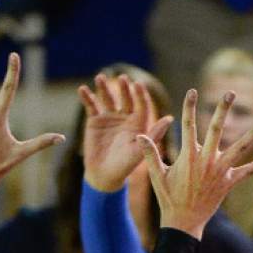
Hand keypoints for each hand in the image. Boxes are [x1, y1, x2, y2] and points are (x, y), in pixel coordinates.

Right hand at [80, 74, 171, 192]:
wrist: (104, 175)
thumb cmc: (125, 166)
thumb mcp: (140, 151)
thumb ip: (154, 134)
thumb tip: (170, 118)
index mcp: (138, 123)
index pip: (141, 105)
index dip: (140, 95)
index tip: (138, 84)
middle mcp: (125, 117)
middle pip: (125, 99)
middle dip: (124, 89)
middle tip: (123, 79)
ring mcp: (110, 117)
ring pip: (108, 99)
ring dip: (104, 88)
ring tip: (100, 77)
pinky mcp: (95, 120)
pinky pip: (91, 106)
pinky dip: (87, 97)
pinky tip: (83, 89)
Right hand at [140, 89, 252, 238]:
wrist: (184, 222)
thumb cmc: (168, 198)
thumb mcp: (156, 175)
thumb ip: (150, 154)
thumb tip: (139, 135)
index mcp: (188, 156)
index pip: (188, 125)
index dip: (189, 107)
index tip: (192, 91)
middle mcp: (206, 160)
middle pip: (217, 129)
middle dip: (223, 110)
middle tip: (230, 92)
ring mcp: (220, 172)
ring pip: (240, 148)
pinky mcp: (229, 183)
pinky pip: (247, 172)